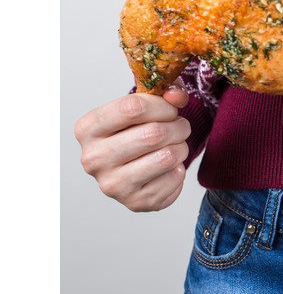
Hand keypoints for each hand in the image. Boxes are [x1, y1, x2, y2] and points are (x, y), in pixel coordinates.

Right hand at [74, 79, 190, 211]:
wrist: (135, 165)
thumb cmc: (137, 129)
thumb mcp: (146, 102)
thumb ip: (165, 90)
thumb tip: (176, 95)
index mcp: (88, 128)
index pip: (133, 108)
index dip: (162, 105)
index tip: (170, 108)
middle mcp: (93, 159)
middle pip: (153, 134)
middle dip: (178, 126)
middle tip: (180, 126)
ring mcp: (112, 185)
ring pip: (167, 156)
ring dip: (182, 147)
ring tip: (175, 145)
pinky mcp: (135, 203)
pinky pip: (174, 178)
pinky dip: (180, 169)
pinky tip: (168, 168)